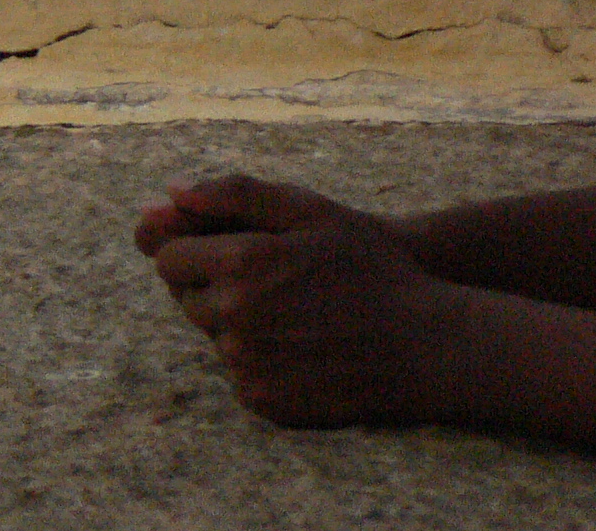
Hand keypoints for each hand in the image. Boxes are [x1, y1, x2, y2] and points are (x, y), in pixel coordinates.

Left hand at [139, 174, 460, 425]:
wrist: (426, 346)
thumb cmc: (372, 269)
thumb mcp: (312, 212)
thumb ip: (235, 195)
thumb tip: (170, 195)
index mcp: (240, 264)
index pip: (168, 258)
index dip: (193, 253)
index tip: (228, 255)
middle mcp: (234, 316)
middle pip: (187, 300)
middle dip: (216, 289)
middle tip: (272, 286)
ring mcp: (246, 364)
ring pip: (215, 339)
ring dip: (238, 327)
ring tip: (295, 317)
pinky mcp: (262, 400)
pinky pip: (239, 375)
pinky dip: (260, 363)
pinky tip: (303, 351)